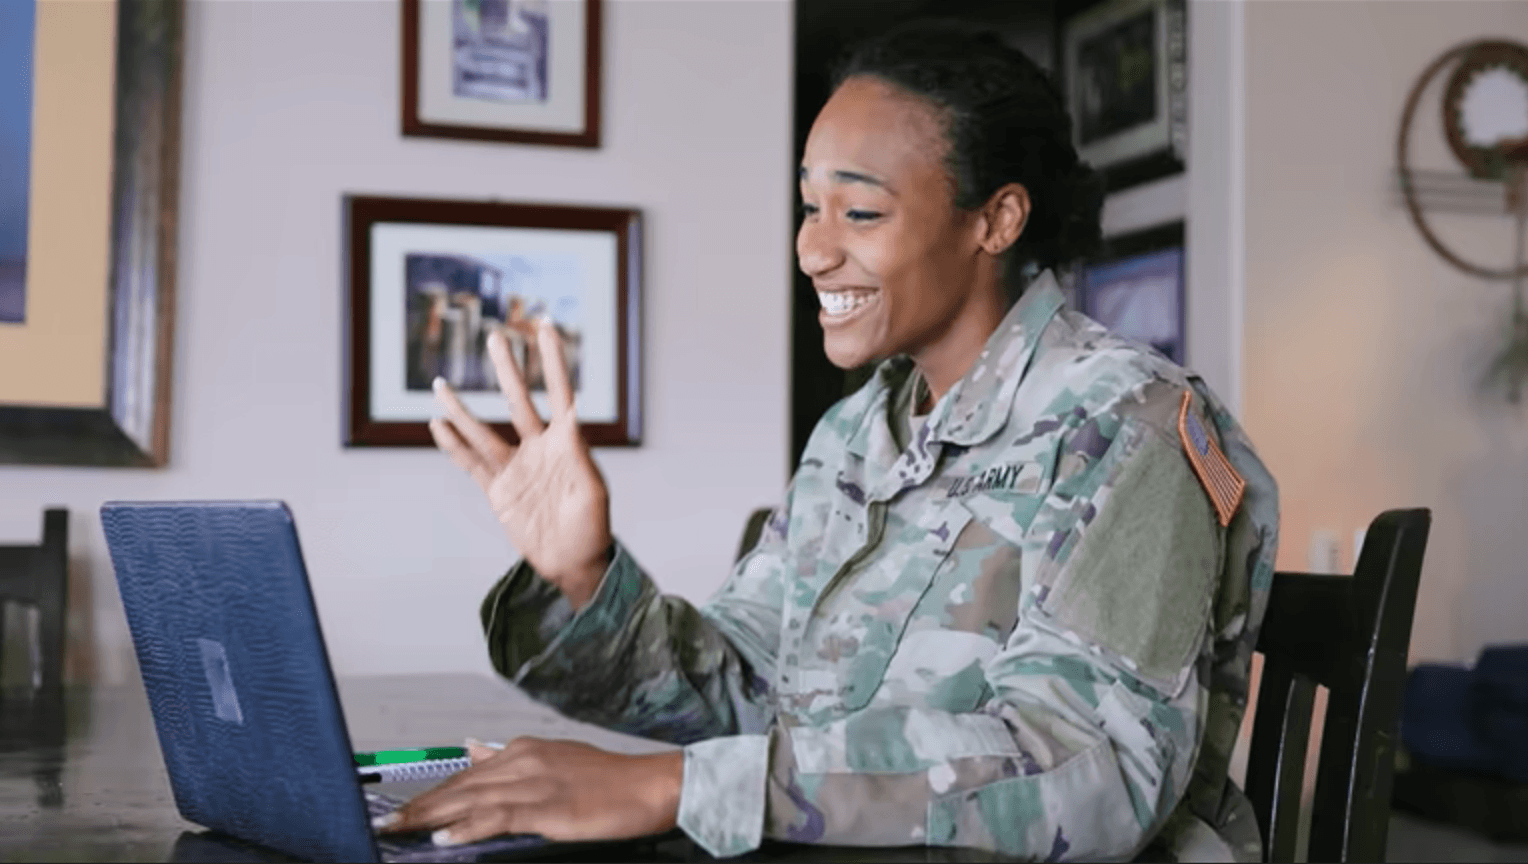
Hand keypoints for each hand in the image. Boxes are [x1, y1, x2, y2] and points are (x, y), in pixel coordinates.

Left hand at [378, 738, 683, 845]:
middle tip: (386, 823)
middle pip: (460, 786)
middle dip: (420, 805)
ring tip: (399, 831)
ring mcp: (535, 782)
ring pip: (470, 800)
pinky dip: (468, 827)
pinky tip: (444, 837)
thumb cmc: (608, 779)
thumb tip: (472, 748)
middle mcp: (523, 760)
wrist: (650, 785)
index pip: (465, 775)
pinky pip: (498, 817)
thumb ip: (509, 758)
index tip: (402, 810)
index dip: (431, 794)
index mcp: (523, 750)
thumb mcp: (554, 758)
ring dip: (430, 816)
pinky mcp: (548, 806)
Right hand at [430, 320, 611, 609]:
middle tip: (496, 336)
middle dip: (508, 369)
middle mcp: (539, 449)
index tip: (546, 326)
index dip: (553, 359)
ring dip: (462, 408)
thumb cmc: (592, 529)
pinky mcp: (498, 491)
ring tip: (440, 384)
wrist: (573, 565)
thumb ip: (580, 455)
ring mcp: (516, 468)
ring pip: (484, 431)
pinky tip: (438, 425)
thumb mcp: (591, 492)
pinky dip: (454, 446)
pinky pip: (472, 463)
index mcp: (567, 444)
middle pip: (518, 401)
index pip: (559, 391)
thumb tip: (572, 415)